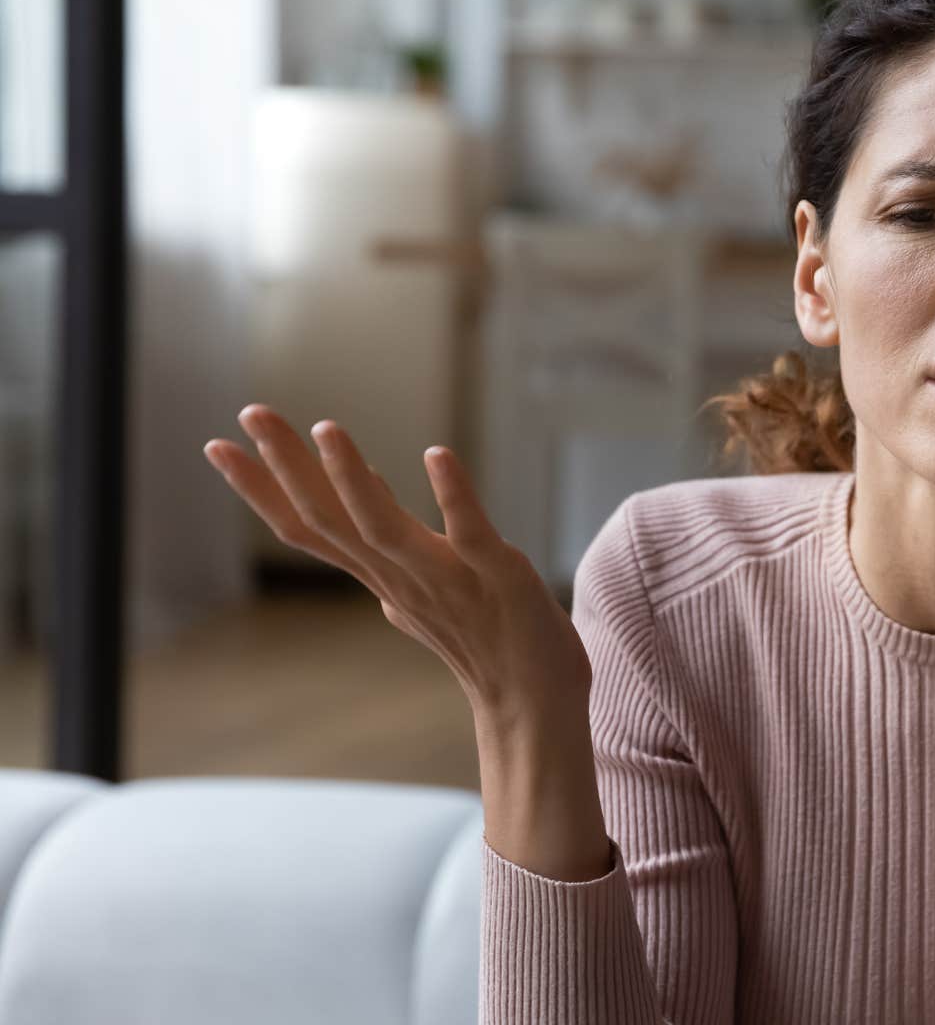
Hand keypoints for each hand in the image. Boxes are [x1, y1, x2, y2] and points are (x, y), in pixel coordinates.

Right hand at [203, 404, 589, 718]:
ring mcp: (448, 581)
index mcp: (381, 578)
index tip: (217, 444)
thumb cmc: (486, 646)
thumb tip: (368, 513)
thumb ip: (392, 553)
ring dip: (352, 479)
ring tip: (326, 428)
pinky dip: (453, 496)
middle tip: (250, 410)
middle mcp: (401, 579)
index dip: (262, 489)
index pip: (310, 529)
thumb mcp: (424, 590)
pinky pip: (471, 536)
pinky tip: (436, 454)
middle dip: (286, 465)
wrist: (534, 707)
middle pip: (329, 520)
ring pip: (382, 530)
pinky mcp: (499, 579)